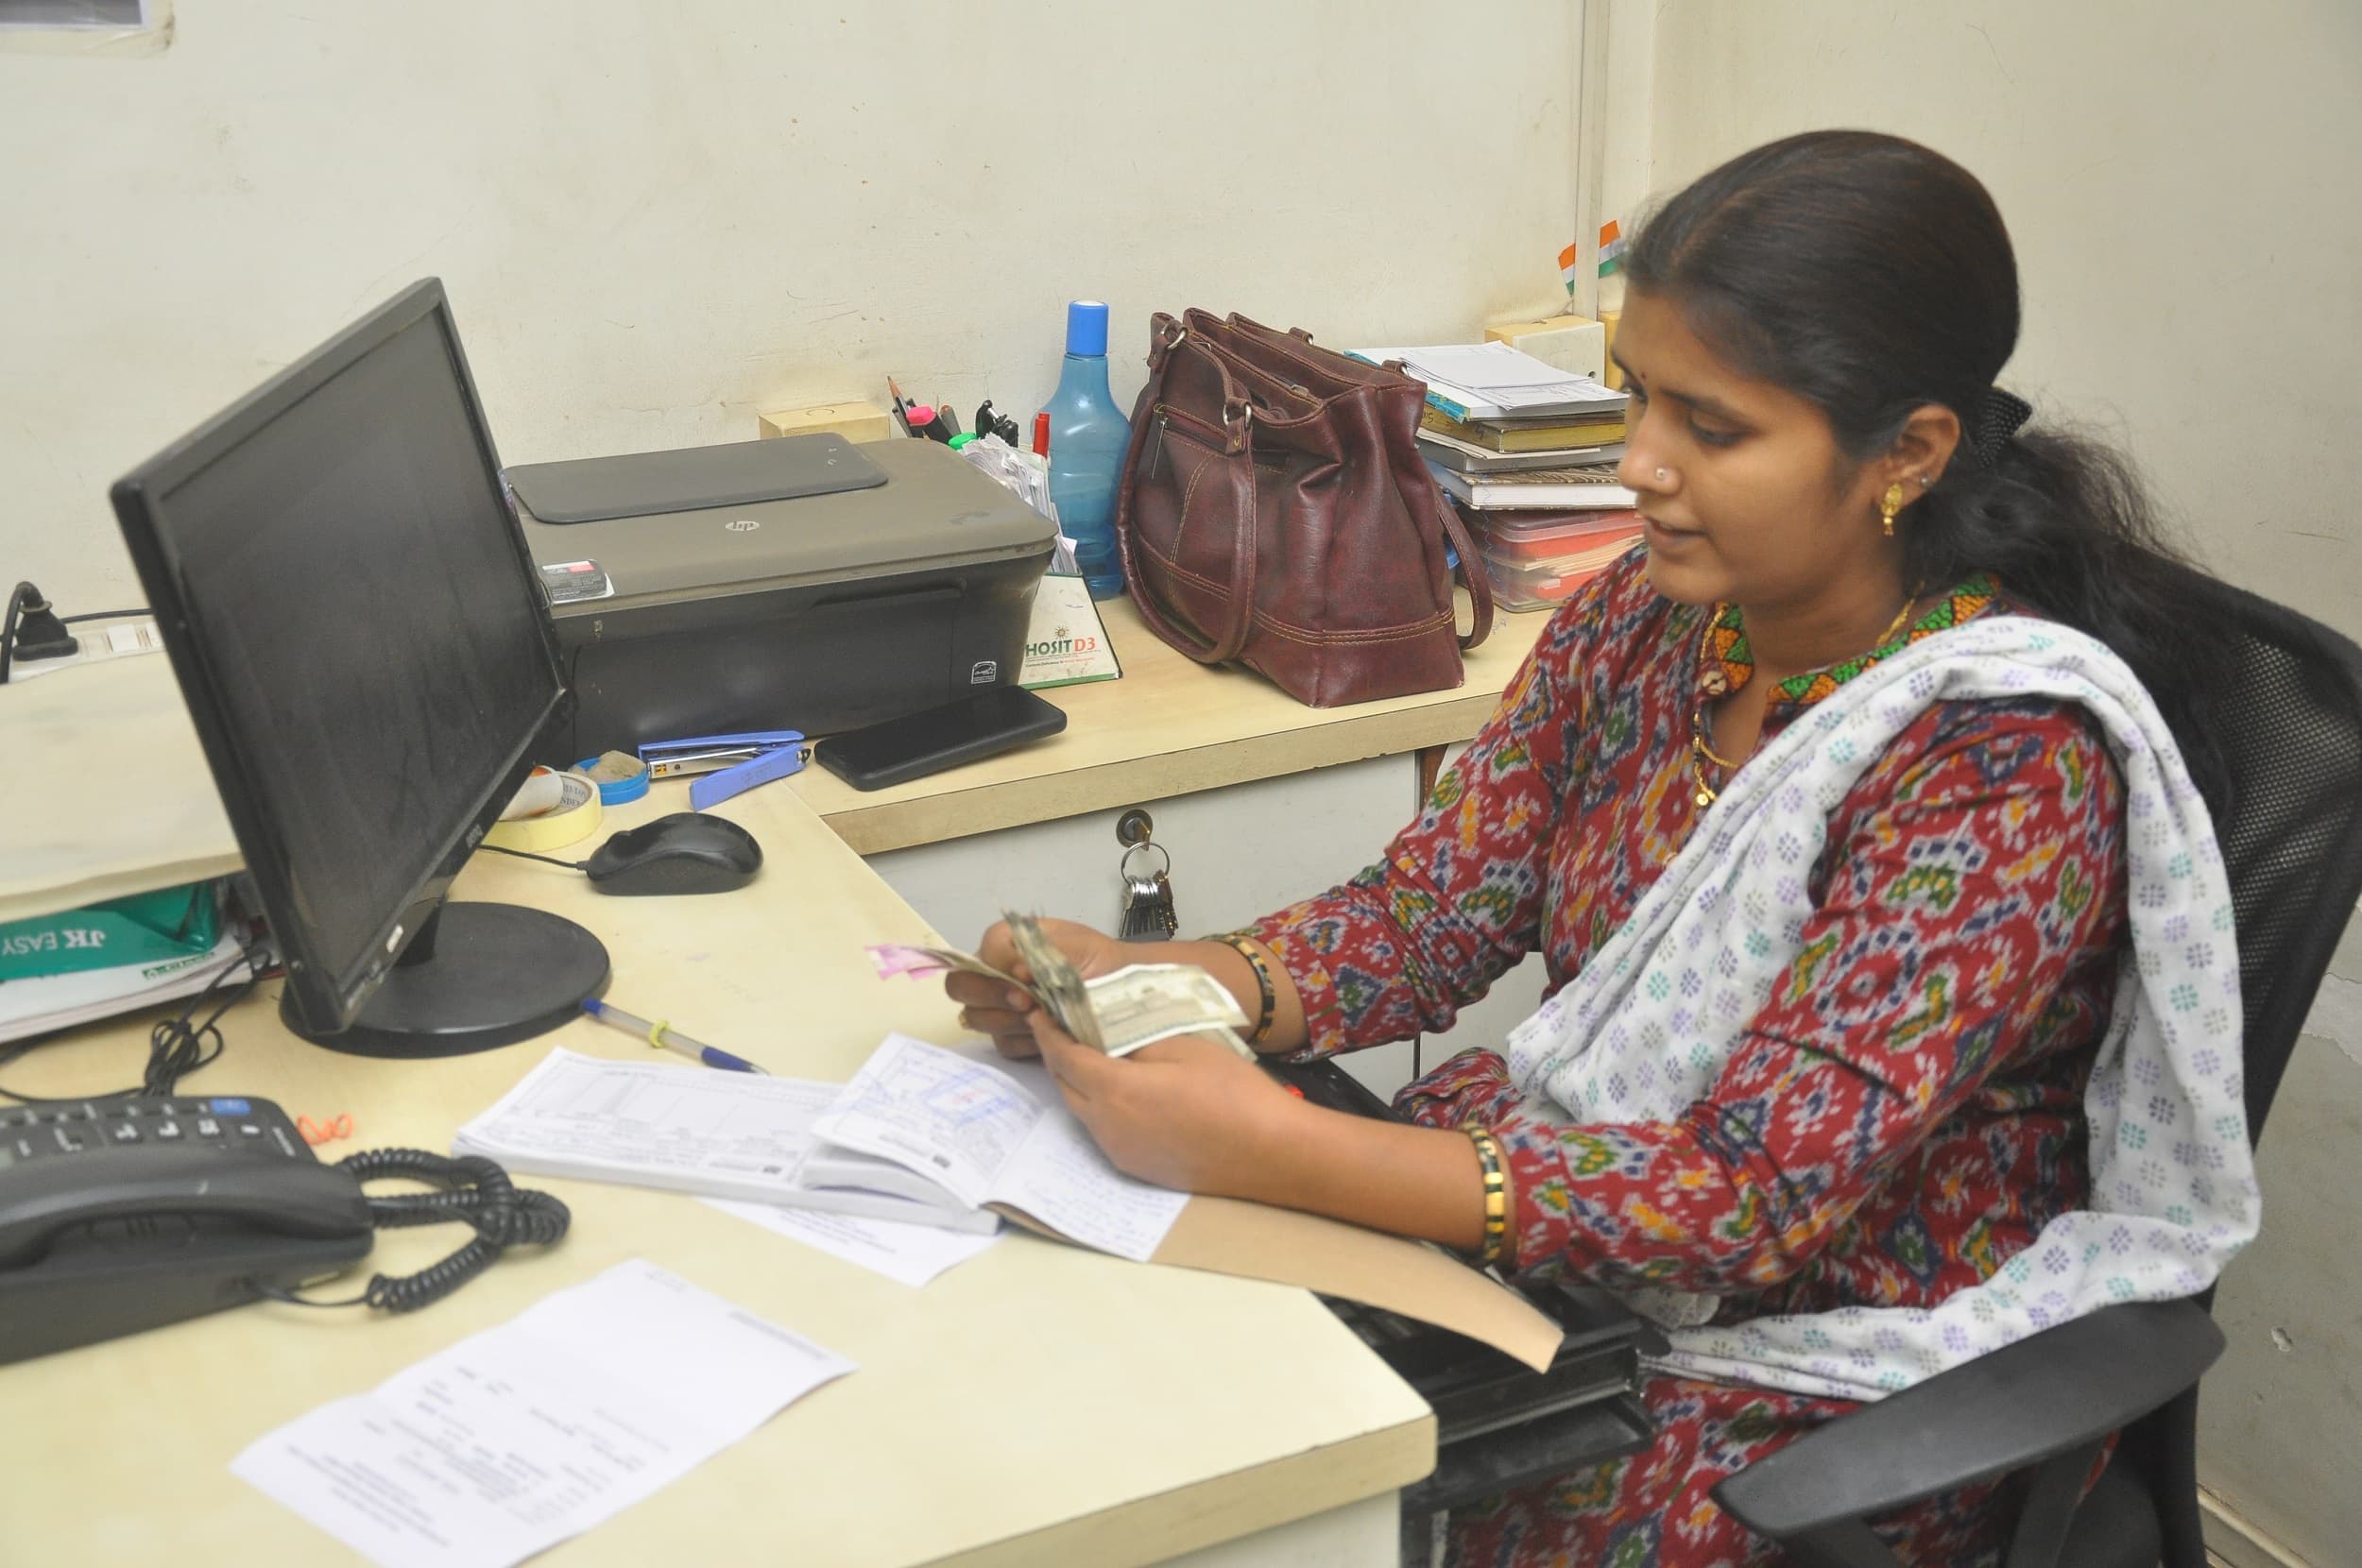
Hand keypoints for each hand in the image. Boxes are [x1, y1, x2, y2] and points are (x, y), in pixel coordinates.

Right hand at [944, 916, 1128, 1059]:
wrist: (1125, 994)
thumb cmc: (1101, 964)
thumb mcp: (1079, 947)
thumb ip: (1044, 951)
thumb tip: (1016, 971)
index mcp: (1009, 942)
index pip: (981, 951)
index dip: (997, 967)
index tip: (1026, 978)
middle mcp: (997, 973)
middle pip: (961, 987)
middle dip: (992, 996)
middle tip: (1027, 1003)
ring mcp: (1001, 1008)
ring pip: (977, 1018)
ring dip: (1009, 1020)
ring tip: (1043, 1017)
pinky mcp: (1012, 1037)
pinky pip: (1002, 1044)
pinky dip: (1023, 1042)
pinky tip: (1046, 1034)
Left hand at [1026, 1008, 1305, 1195]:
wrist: (1269, 1152)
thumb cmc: (1231, 1092)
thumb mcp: (1182, 1048)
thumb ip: (1135, 1042)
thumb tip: (1106, 1039)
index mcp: (1115, 1091)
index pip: (1063, 1057)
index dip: (1048, 1033)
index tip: (1040, 1012)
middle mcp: (1107, 1127)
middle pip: (1065, 1086)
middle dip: (1059, 1056)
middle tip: (1063, 1028)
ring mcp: (1120, 1152)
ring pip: (1083, 1111)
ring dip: (1079, 1082)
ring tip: (1092, 1055)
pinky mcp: (1136, 1167)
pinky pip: (1104, 1131)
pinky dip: (1101, 1105)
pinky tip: (1122, 1090)